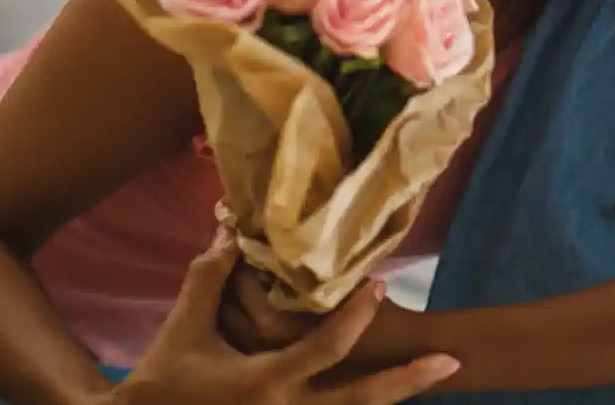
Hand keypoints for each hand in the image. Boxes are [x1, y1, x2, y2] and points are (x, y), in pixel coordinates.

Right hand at [112, 228, 458, 404]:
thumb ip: (212, 276)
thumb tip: (232, 228)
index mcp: (266, 384)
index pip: (327, 349)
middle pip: (362, 400)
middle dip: (408, 381)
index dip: (356, 316)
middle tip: (451, 360)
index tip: (378, 286)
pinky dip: (360, 403)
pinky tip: (384, 392)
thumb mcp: (186, 326)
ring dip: (393, 396)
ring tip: (434, 373)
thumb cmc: (163, 383)